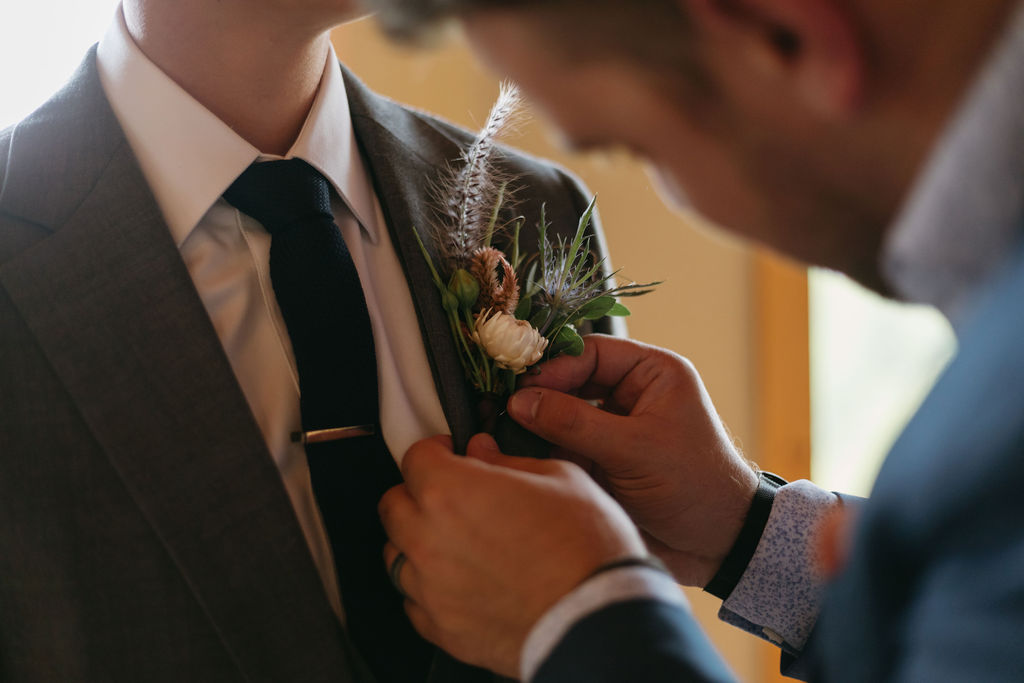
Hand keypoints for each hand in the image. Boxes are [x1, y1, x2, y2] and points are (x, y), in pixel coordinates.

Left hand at [379, 434, 645, 676]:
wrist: (597, 620)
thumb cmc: (585, 548)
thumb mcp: (560, 478)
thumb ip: (510, 461)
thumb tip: (484, 452)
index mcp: (451, 491)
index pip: (415, 457)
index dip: (435, 450)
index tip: (450, 454)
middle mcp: (427, 538)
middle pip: (393, 504)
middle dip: (417, 493)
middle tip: (449, 494)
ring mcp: (429, 588)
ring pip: (395, 554)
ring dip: (416, 541)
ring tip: (454, 541)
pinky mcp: (440, 627)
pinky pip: (413, 601)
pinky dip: (428, 588)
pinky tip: (460, 582)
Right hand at [508, 334, 758, 586]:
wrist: (720, 544)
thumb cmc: (696, 485)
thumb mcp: (635, 449)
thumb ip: (575, 424)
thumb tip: (519, 402)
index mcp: (651, 374)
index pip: (590, 353)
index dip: (553, 368)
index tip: (520, 389)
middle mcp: (630, 395)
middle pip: (570, 383)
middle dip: (539, 397)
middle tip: (501, 411)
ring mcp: (613, 430)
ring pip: (561, 417)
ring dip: (536, 428)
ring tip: (502, 437)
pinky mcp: (602, 462)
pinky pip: (564, 449)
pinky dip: (544, 455)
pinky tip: (520, 461)